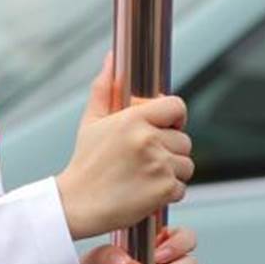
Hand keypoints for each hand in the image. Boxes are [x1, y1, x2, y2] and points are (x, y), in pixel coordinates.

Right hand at [56, 51, 192, 239]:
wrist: (78, 204)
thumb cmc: (85, 162)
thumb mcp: (91, 121)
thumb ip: (104, 87)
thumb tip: (111, 59)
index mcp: (133, 119)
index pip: (177, 106)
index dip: (174, 118)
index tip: (165, 127)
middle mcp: (148, 140)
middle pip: (184, 139)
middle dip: (170, 148)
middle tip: (145, 158)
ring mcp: (159, 166)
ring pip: (186, 164)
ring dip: (171, 171)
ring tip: (145, 175)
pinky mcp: (164, 190)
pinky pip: (182, 187)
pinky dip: (168, 192)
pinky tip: (146, 191)